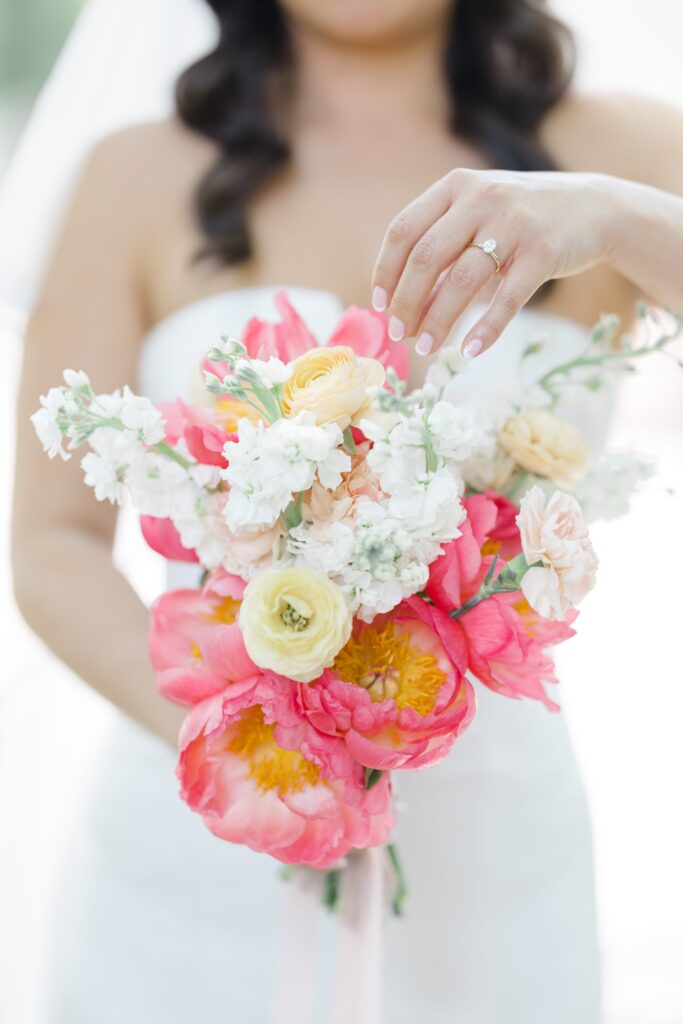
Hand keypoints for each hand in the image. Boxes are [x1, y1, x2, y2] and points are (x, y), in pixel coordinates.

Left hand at [371, 168, 613, 356]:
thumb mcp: (478, 215)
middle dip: (406, 302)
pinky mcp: (543, 251)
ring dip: (438, 320)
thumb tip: (403, 305)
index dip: (385, 272)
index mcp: (455, 186)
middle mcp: (481, 198)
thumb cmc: (520, 220)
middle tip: (399, 335)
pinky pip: (506, 299)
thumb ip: (442, 247)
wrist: (594, 208)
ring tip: (426, 348)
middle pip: (426, 258)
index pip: (403, 231)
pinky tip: (470, 350)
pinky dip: (486, 329)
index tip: (380, 306)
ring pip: (461, 281)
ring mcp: (513, 223)